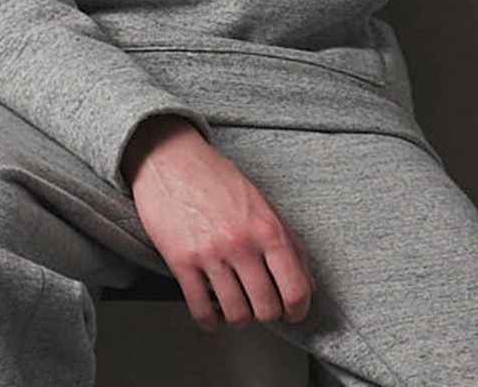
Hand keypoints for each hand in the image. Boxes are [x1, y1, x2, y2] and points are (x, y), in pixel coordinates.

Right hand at [121, 114, 314, 331]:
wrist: (170, 158)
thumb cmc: (215, 178)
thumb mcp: (260, 202)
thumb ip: (288, 242)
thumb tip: (307, 282)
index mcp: (266, 227)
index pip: (295, 288)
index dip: (298, 309)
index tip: (293, 312)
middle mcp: (241, 243)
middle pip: (266, 308)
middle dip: (266, 313)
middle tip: (260, 304)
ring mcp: (210, 254)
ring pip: (236, 315)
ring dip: (237, 316)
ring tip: (235, 304)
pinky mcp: (181, 262)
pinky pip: (201, 311)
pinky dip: (209, 319)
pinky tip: (210, 308)